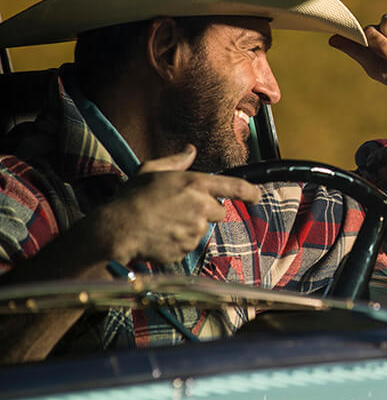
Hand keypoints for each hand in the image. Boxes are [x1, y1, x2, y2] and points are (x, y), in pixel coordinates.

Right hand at [94, 144, 261, 264]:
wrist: (116, 230)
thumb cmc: (132, 197)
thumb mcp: (151, 170)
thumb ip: (176, 161)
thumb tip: (191, 150)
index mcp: (196, 185)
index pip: (235, 187)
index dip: (249, 192)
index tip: (256, 196)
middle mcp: (201, 207)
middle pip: (218, 212)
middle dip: (204, 211)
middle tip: (178, 208)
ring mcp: (195, 231)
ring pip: (202, 229)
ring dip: (189, 226)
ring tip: (163, 221)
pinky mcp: (187, 249)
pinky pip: (189, 245)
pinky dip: (178, 241)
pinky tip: (160, 234)